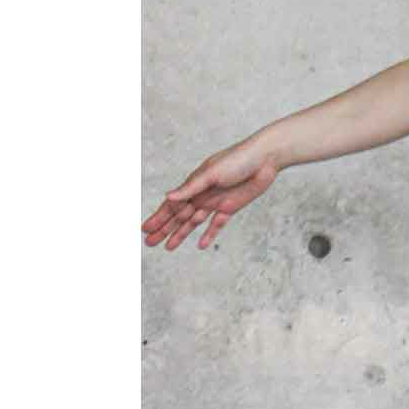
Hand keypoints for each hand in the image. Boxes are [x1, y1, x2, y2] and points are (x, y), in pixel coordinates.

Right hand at [141, 138, 281, 250]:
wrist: (263, 160)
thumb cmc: (236, 160)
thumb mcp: (211, 174)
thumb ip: (191, 188)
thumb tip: (169, 197)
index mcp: (193, 185)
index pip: (171, 205)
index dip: (158, 218)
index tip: (145, 229)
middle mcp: (201, 195)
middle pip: (179, 216)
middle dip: (164, 229)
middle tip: (150, 243)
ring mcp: (215, 203)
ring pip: (194, 223)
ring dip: (181, 234)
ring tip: (169, 247)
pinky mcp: (230, 208)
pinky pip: (216, 225)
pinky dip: (209, 235)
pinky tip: (200, 245)